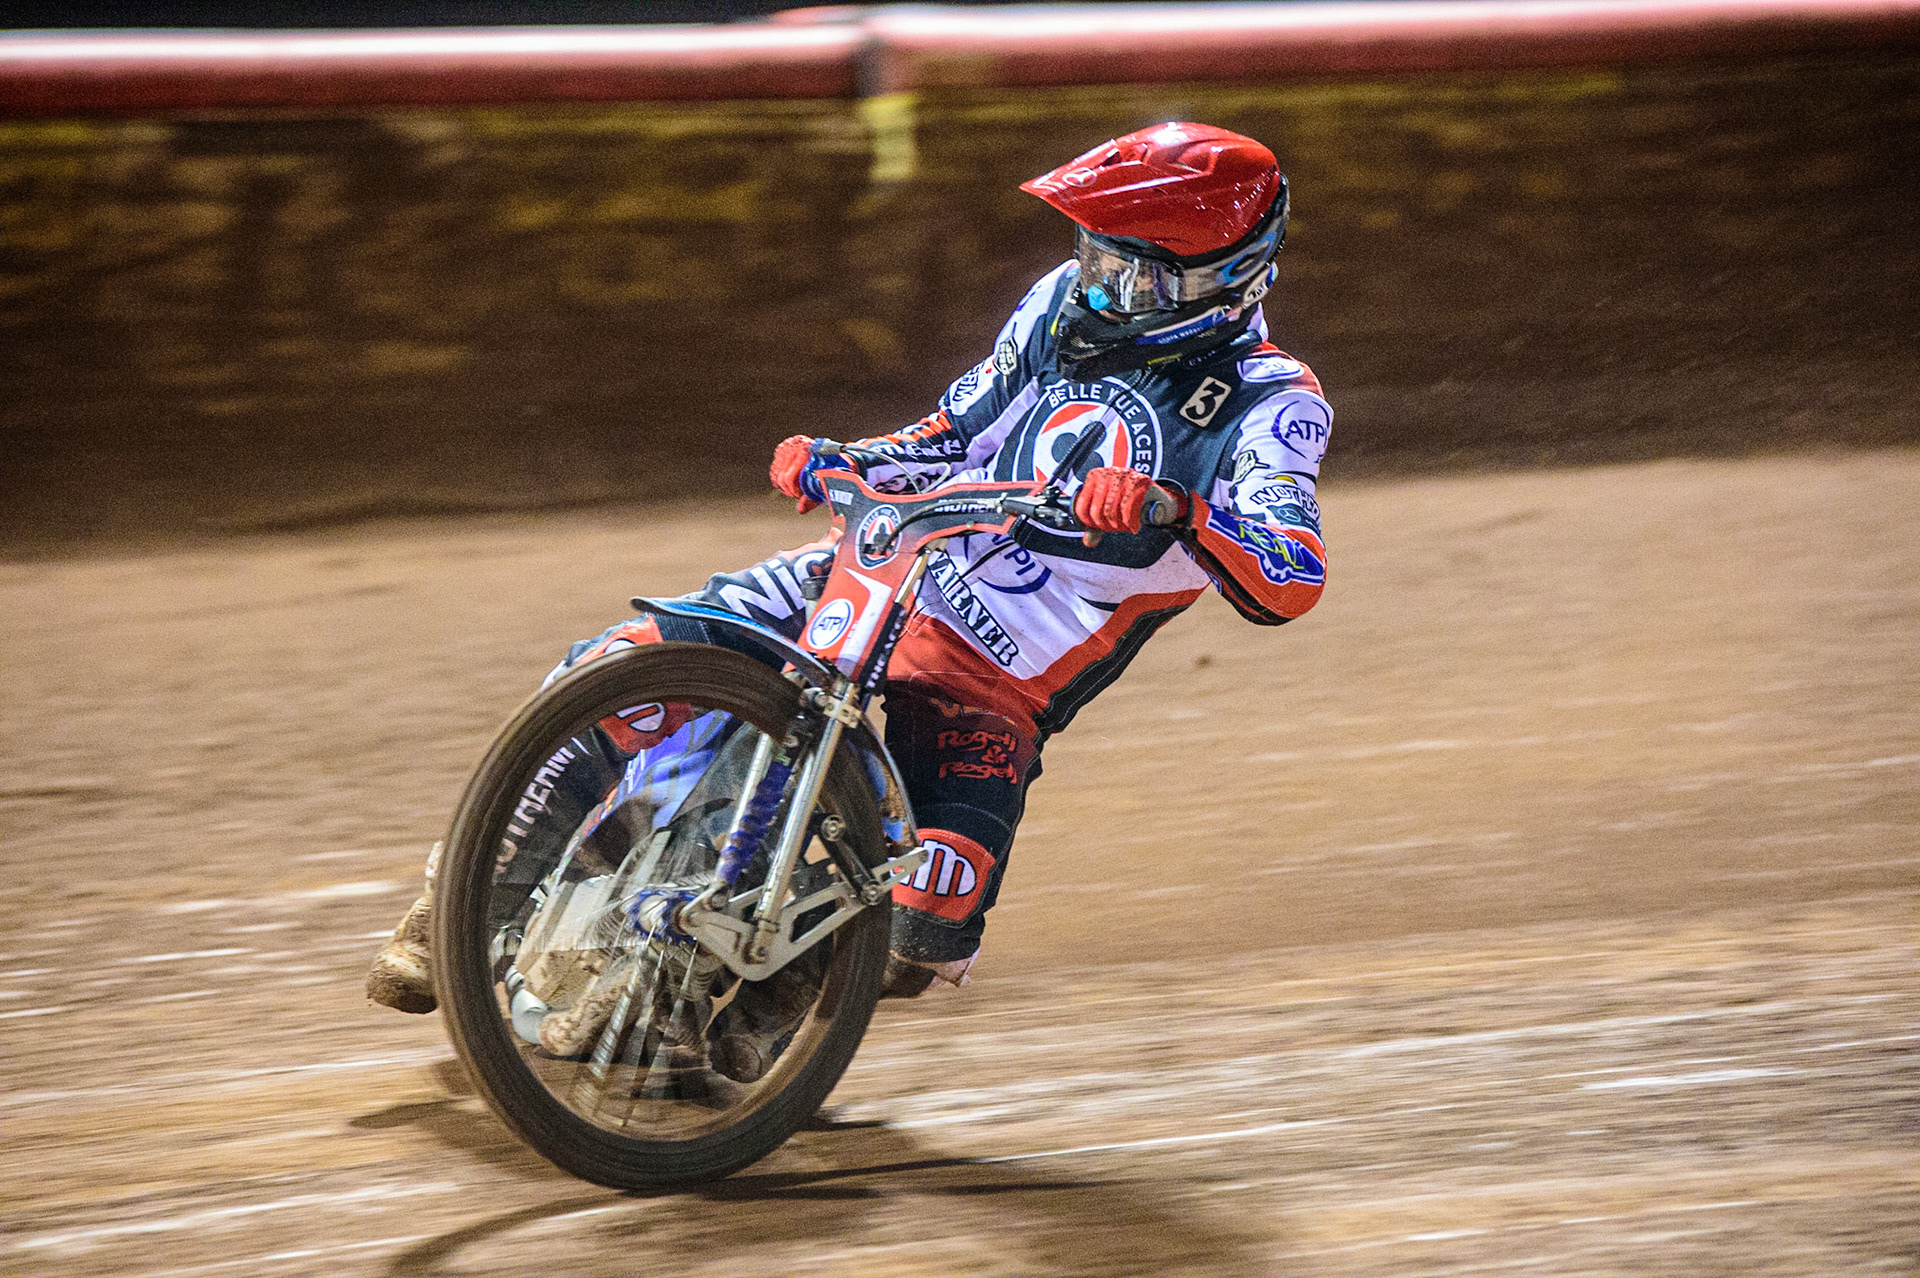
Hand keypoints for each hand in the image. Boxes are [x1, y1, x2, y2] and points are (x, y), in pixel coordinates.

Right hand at [771, 435, 831, 512]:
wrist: (831, 453)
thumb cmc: (831, 468)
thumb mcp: (824, 483)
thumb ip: (812, 498)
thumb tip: (800, 510)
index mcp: (806, 450)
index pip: (789, 477)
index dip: (793, 490)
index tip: (799, 496)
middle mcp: (794, 445)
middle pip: (782, 477)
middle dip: (789, 490)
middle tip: (797, 495)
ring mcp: (787, 446)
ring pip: (776, 475)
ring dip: (784, 487)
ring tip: (795, 490)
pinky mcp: (781, 450)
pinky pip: (774, 471)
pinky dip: (779, 481)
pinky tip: (789, 485)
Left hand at [1072, 467, 1187, 544]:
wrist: (1153, 494)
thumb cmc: (1126, 501)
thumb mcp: (1108, 511)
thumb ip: (1096, 526)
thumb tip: (1088, 542)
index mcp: (1094, 477)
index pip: (1082, 507)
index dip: (1091, 524)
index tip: (1101, 528)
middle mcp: (1106, 473)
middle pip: (1097, 511)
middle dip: (1107, 526)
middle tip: (1116, 529)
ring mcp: (1122, 474)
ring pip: (1111, 510)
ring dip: (1119, 525)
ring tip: (1125, 527)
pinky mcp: (1138, 480)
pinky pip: (1126, 508)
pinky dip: (1130, 522)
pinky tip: (1133, 526)